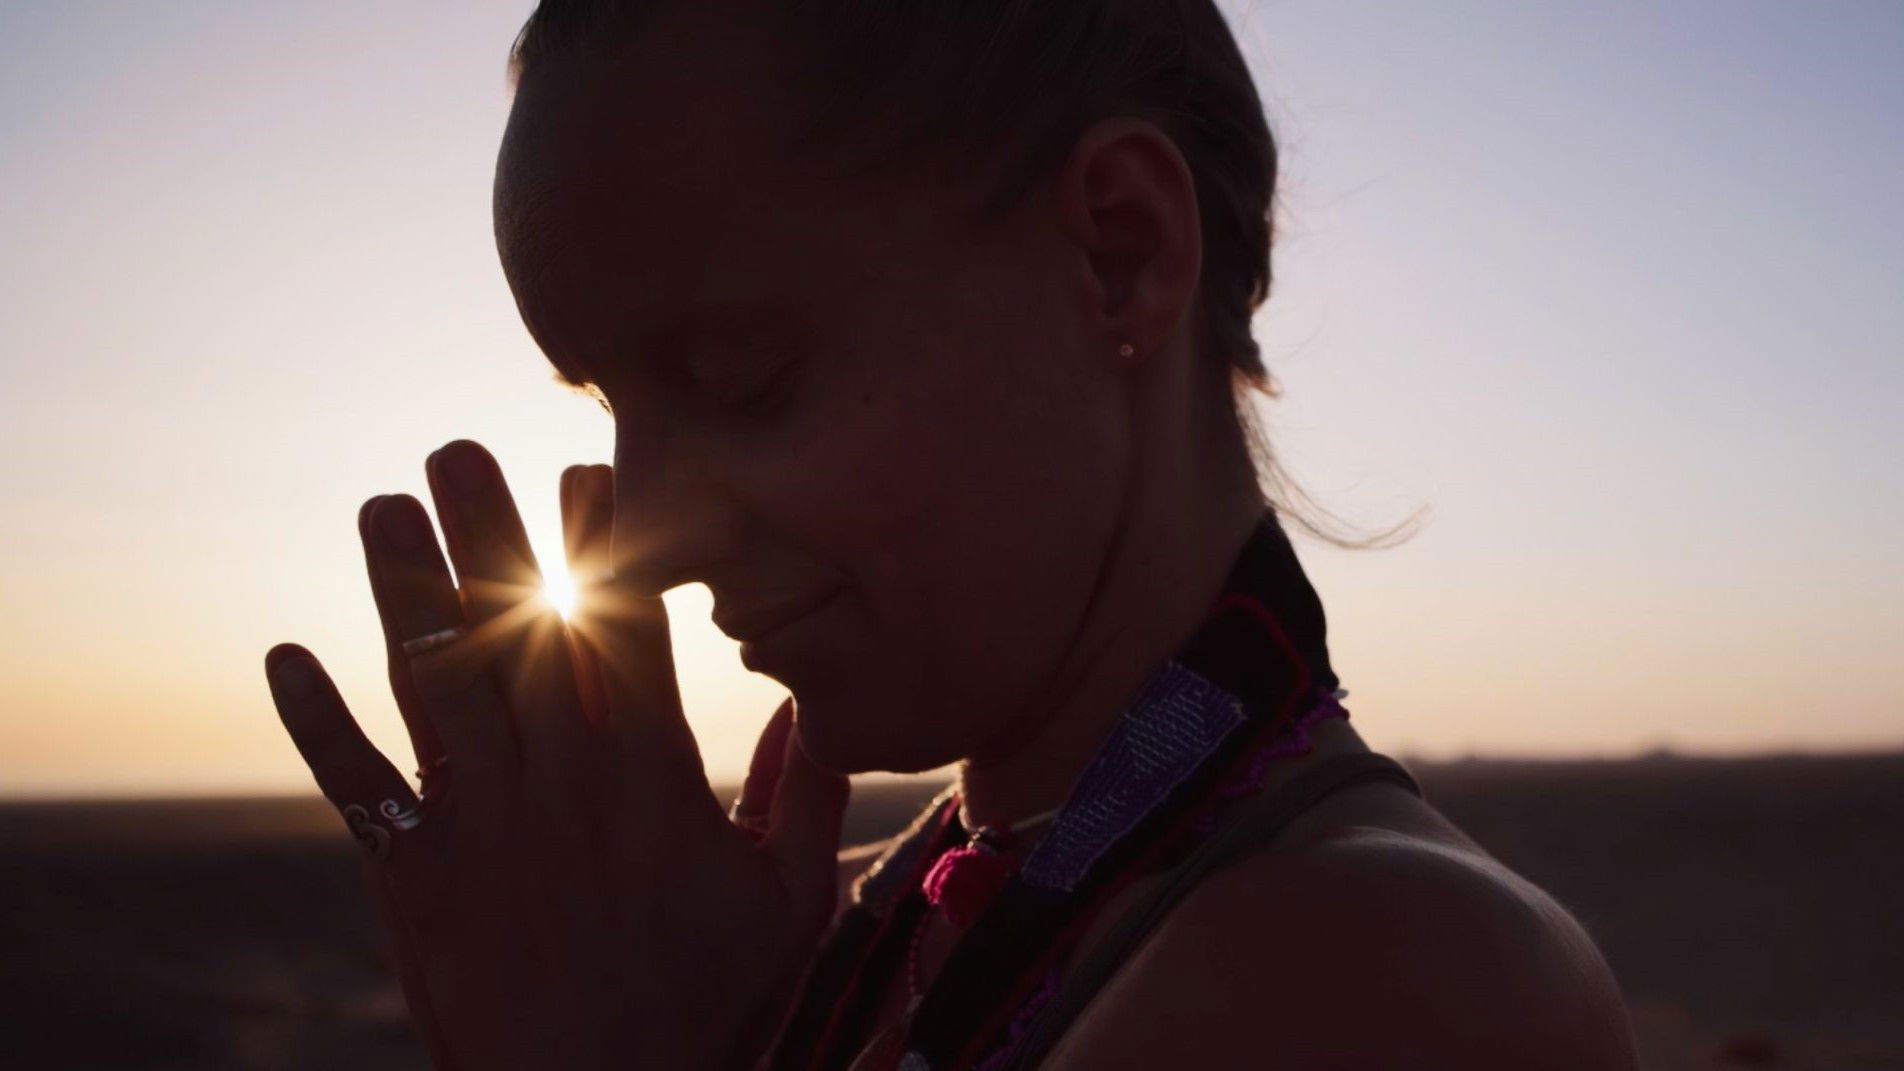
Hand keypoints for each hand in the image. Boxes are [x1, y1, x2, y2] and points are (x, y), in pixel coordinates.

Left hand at [264, 440, 849, 1069]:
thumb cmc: (706, 1006)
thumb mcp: (787, 899)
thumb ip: (810, 793)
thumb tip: (821, 705)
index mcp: (647, 775)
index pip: (624, 629)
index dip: (603, 546)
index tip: (584, 473)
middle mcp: (555, 777)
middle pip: (515, 630)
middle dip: (486, 533)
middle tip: (454, 451)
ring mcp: (478, 821)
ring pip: (432, 681)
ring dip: (400, 589)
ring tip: (380, 506)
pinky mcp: (415, 870)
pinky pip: (357, 783)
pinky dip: (316, 721)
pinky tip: (284, 656)